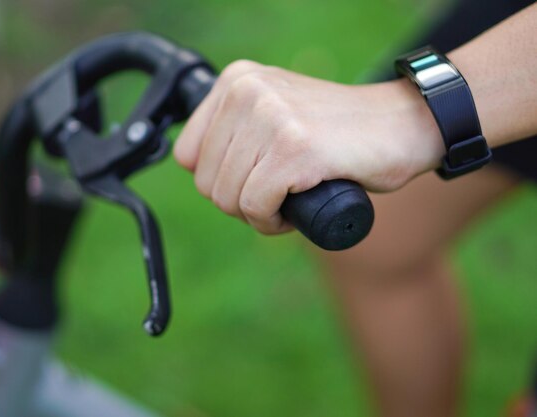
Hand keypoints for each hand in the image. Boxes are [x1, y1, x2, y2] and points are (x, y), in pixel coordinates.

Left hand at [174, 60, 443, 234]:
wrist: (402, 125)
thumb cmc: (336, 132)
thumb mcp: (273, 112)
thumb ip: (235, 130)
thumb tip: (196, 171)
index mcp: (237, 81)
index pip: (188, 154)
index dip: (218, 181)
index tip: (251, 182)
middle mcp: (248, 92)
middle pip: (206, 182)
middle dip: (238, 203)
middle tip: (276, 196)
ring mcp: (270, 118)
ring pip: (228, 198)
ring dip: (258, 215)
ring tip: (289, 201)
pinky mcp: (294, 149)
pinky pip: (256, 207)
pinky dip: (272, 222)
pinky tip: (294, 213)